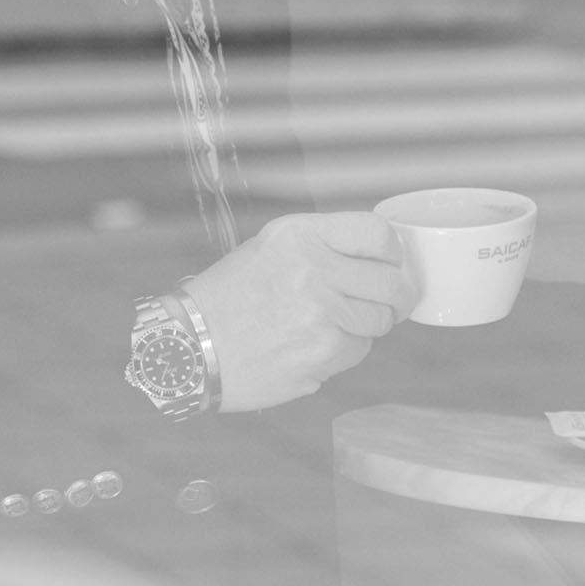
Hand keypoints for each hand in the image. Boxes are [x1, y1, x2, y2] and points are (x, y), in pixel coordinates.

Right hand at [179, 212, 414, 412]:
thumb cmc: (230, 298)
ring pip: (380, 319)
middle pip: (390, 281)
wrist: (186, 348)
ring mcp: (320, 313)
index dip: (393, 252)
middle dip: (397, 295)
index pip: (378, 234)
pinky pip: (359, 349)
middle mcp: (313, 268)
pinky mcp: (322, 352)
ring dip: (369, 325)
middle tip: (392, 302)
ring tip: (335, 324)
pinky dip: (346, 350)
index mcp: (300, 235)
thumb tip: (386, 259)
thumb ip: (325, 247)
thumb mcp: (272, 249)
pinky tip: (314, 345)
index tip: (393, 263)